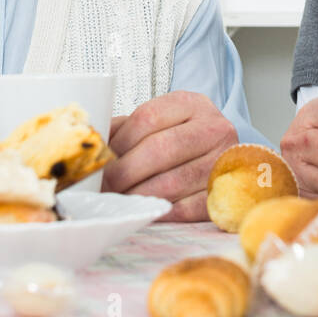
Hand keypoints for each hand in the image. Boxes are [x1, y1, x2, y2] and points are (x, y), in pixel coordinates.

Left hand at [102, 91, 237, 221]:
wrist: (219, 155)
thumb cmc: (178, 138)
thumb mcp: (158, 122)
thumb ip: (125, 129)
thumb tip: (91, 147)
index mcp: (192, 104)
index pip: (147, 118)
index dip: (118, 143)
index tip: (99, 161)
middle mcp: (214, 128)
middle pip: (160, 149)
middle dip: (124, 172)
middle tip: (103, 187)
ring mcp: (223, 161)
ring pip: (172, 182)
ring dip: (138, 196)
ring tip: (119, 200)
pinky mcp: (226, 192)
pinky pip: (189, 208)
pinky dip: (162, 212)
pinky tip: (146, 211)